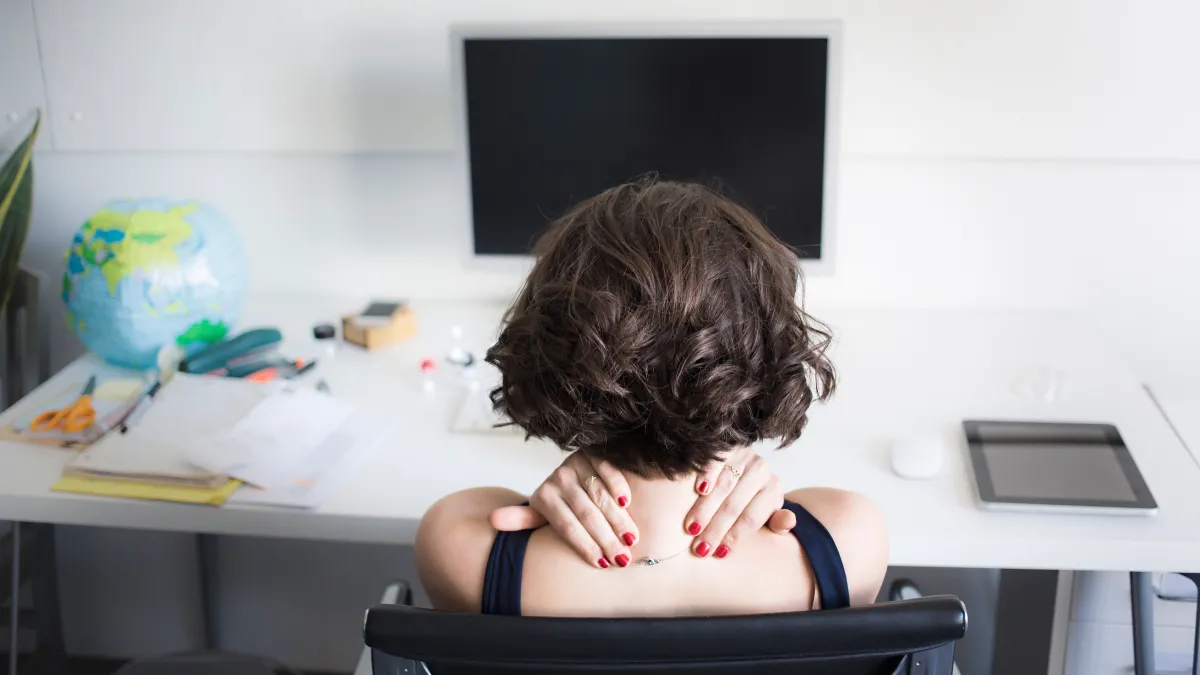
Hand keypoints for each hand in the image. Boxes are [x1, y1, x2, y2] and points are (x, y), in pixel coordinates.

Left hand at [489, 452, 637, 568]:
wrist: (569, 471)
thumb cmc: (558, 502)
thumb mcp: (540, 512)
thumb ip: (522, 519)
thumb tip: (492, 519)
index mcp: (544, 497)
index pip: (567, 527)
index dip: (585, 546)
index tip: (602, 565)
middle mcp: (558, 479)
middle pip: (586, 514)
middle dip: (606, 539)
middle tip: (623, 559)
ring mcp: (575, 464)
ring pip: (599, 495)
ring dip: (618, 518)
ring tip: (631, 539)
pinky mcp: (592, 453)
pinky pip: (608, 469)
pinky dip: (618, 485)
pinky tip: (627, 502)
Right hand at [684, 446, 795, 558]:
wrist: (749, 464)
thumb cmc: (754, 498)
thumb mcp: (768, 511)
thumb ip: (776, 521)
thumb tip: (789, 523)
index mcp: (773, 490)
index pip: (751, 518)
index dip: (734, 536)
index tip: (718, 554)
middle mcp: (761, 470)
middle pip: (734, 505)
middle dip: (715, 529)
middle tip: (700, 549)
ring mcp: (744, 455)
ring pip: (723, 486)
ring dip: (705, 509)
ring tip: (692, 528)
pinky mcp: (726, 446)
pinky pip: (714, 462)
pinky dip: (707, 475)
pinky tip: (699, 490)